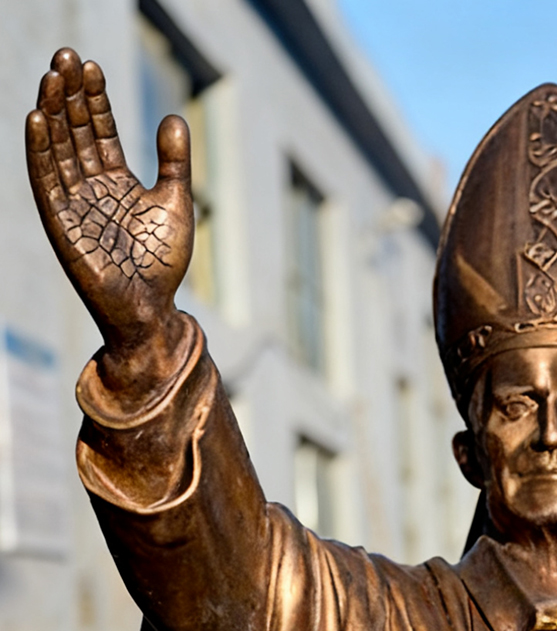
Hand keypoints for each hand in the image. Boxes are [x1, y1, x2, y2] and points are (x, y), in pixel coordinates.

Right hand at [26, 49, 192, 360]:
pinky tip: (36, 118)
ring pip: (57, 148)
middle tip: (66, 54)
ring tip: (50, 75)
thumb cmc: (164, 261)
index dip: (93, 98)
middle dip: (69, 93)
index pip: (99, 129)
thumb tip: (174, 117)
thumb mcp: (175, 203)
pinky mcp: (61, 222)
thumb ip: (174, 162)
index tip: (90, 64)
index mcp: (117, 181)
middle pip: (74, 131)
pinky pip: (44, 180)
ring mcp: (73, 202)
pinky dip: (39, 150)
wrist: (151, 306)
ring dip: (51, 111)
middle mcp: (91, 187)